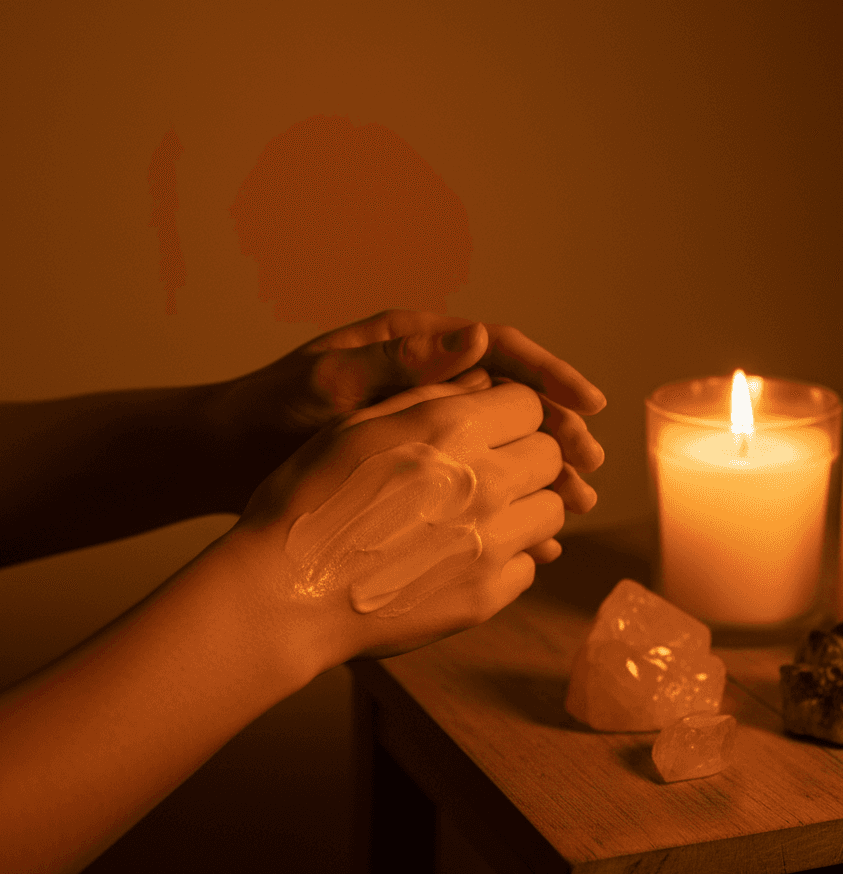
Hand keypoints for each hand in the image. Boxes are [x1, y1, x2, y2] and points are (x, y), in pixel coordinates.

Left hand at [210, 310, 604, 515]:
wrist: (223, 459)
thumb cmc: (267, 411)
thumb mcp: (330, 383)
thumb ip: (401, 362)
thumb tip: (477, 336)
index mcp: (415, 347)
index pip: (497, 352)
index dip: (548, 375)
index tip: (588, 403)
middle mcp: (428, 384)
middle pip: (510, 403)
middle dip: (554, 432)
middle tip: (589, 465)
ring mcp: (423, 428)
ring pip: (498, 447)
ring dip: (538, 473)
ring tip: (577, 504)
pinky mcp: (414, 468)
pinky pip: (471, 484)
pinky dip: (500, 506)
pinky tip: (529, 536)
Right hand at [232, 381, 565, 668]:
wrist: (282, 596)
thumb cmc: (307, 500)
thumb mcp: (357, 425)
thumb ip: (429, 397)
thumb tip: (485, 381)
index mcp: (453, 431)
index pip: (529, 403)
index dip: (510, 411)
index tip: (491, 424)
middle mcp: (486, 485)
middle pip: (550, 454)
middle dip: (526, 453)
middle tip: (488, 467)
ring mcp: (492, 547)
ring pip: (552, 510)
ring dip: (526, 504)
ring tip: (480, 511)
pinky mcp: (487, 597)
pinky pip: (528, 564)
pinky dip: (507, 556)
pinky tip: (465, 554)